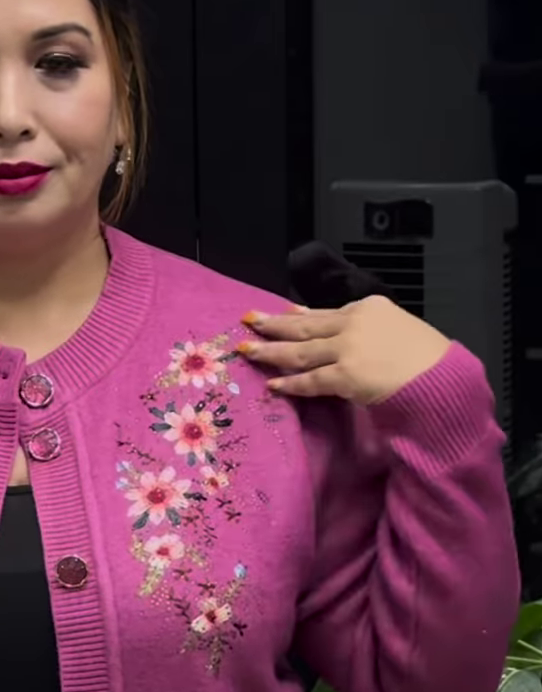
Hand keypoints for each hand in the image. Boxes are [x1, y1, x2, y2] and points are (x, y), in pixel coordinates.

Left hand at [237, 296, 449, 404]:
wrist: (442, 377)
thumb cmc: (428, 358)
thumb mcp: (399, 328)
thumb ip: (371, 327)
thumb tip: (344, 333)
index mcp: (369, 308)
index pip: (326, 311)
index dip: (300, 314)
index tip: (282, 313)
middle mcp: (354, 323)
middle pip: (305, 325)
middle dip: (274, 325)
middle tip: (249, 322)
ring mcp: (348, 349)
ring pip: (300, 350)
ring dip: (271, 351)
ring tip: (248, 351)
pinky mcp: (346, 375)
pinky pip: (311, 380)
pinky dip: (291, 383)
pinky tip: (273, 384)